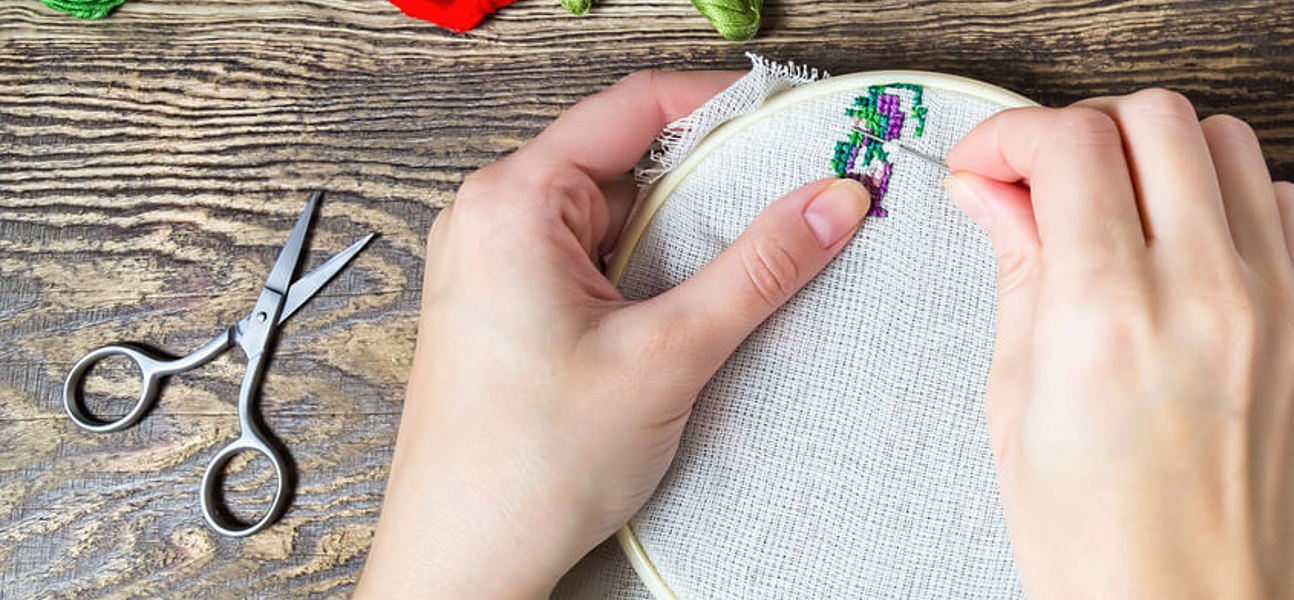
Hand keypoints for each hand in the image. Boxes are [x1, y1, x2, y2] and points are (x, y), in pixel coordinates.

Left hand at [355, 71, 872, 597]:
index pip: (632, 108)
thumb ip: (757, 269)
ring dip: (684, 234)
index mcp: (512, 202)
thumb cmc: (523, 469)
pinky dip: (652, 273)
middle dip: (713, 180)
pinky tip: (694, 309)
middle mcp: (493, 219)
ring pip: (616, 216)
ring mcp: (496, 265)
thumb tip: (827, 203)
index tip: (790, 125)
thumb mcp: (667, 354)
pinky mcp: (510, 309)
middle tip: (791, 201)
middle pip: (627, 160)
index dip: (722, 108)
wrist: (464, 563)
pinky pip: (595, 261)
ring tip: (749, 265)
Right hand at [943, 90, 1293, 598]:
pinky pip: (1284, 200)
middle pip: (1153, 117)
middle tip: (1051, 181)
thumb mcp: (1016, 404)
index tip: (993, 165)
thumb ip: (1016, 271)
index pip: (1072, 143)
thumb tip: (993, 190)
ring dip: (1162, 154)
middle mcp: (1202, 294)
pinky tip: (1189, 244)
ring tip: (1122, 209)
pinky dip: (1230, 197)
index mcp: (1107, 319)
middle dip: (1086, 130)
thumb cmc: (1097, 540)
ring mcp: (1274, 303)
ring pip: (1227, 139)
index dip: (1014, 135)